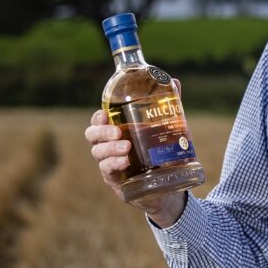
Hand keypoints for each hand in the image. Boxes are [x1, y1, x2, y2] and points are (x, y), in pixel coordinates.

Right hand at [84, 109, 186, 226]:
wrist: (167, 185)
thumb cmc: (160, 152)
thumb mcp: (165, 128)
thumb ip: (168, 106)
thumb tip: (175, 81)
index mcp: (116, 131)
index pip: (98, 121)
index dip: (97, 118)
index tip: (105, 114)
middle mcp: (108, 146)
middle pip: (92, 136)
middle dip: (102, 132)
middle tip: (118, 132)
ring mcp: (109, 163)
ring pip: (99, 153)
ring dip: (111, 149)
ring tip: (127, 148)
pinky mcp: (115, 180)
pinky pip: (107, 171)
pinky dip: (114, 165)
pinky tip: (125, 162)